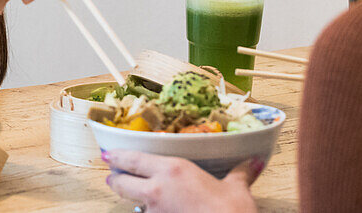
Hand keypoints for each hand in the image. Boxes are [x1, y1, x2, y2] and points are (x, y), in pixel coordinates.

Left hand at [103, 150, 260, 212]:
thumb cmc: (232, 211)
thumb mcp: (237, 188)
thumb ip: (240, 173)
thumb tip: (253, 163)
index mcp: (172, 170)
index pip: (134, 160)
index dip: (118, 157)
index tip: (108, 154)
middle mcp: (158, 190)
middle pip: (122, 184)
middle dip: (114, 179)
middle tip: (111, 176)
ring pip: (134, 205)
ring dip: (134, 201)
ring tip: (138, 200)